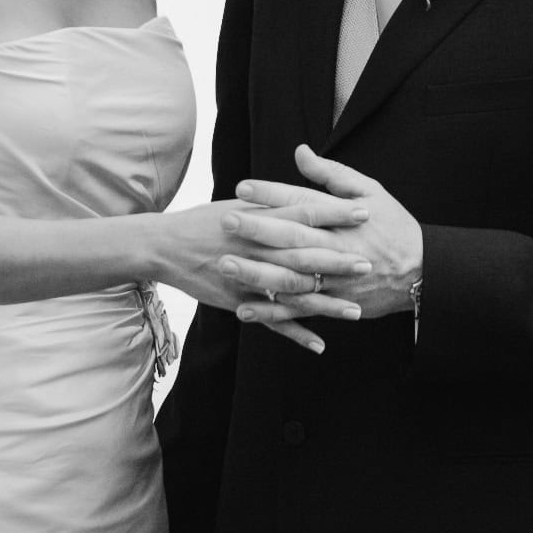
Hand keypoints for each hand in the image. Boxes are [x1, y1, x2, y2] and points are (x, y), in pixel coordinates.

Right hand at [159, 196, 369, 353]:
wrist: (164, 247)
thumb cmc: (203, 222)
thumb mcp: (238, 203)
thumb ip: (272, 201)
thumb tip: (304, 190)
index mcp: (259, 219)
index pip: (303, 213)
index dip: (334, 213)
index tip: (364, 213)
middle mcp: (256, 248)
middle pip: (303, 255)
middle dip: (337, 261)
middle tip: (368, 264)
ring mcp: (248, 277)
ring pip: (292, 292)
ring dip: (325, 303)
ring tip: (355, 311)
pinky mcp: (239, 301)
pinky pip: (271, 320)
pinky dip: (294, 333)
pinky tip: (319, 343)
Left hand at [223, 144, 422, 326]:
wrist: (423, 273)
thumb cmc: (393, 226)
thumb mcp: (370, 191)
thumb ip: (332, 174)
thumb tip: (300, 152)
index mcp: (344, 218)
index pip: (304, 202)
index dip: (273, 193)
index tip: (243, 187)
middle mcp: (337, 248)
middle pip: (293, 238)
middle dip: (258, 230)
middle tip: (226, 220)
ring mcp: (335, 279)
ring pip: (291, 276)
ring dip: (257, 272)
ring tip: (225, 264)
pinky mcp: (334, 303)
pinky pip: (300, 309)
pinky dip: (273, 311)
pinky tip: (244, 309)